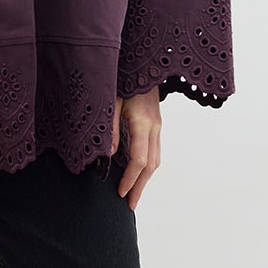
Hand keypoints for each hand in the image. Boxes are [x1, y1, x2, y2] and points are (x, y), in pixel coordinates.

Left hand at [111, 88, 161, 209]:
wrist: (145, 61)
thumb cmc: (123, 78)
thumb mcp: (111, 100)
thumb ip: (110, 128)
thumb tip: (109, 155)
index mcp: (142, 122)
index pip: (139, 159)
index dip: (130, 179)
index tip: (120, 193)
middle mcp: (154, 127)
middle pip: (151, 165)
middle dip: (140, 187)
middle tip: (130, 205)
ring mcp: (158, 125)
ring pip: (156, 159)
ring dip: (146, 179)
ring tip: (135, 194)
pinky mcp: (156, 124)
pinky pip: (156, 150)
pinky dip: (148, 166)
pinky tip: (139, 173)